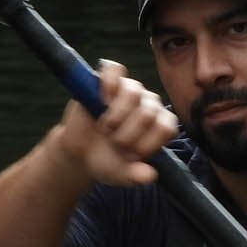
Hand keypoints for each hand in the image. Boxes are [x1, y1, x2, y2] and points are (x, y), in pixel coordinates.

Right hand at [48, 60, 176, 185]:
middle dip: (128, 134)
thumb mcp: (121, 175)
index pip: (166, 127)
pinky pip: (115, 70)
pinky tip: (102, 100)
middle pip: (149, 112)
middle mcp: (148, 104)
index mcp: (158, 125)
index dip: (149, 143)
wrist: (79, 152)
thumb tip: (150, 175)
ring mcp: (128, 89)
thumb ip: (136, 176)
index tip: (132, 155)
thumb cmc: (106, 160)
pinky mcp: (108, 79)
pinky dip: (109, 84)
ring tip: (105, 128)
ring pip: (133, 93)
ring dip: (116, 116)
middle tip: (114, 143)